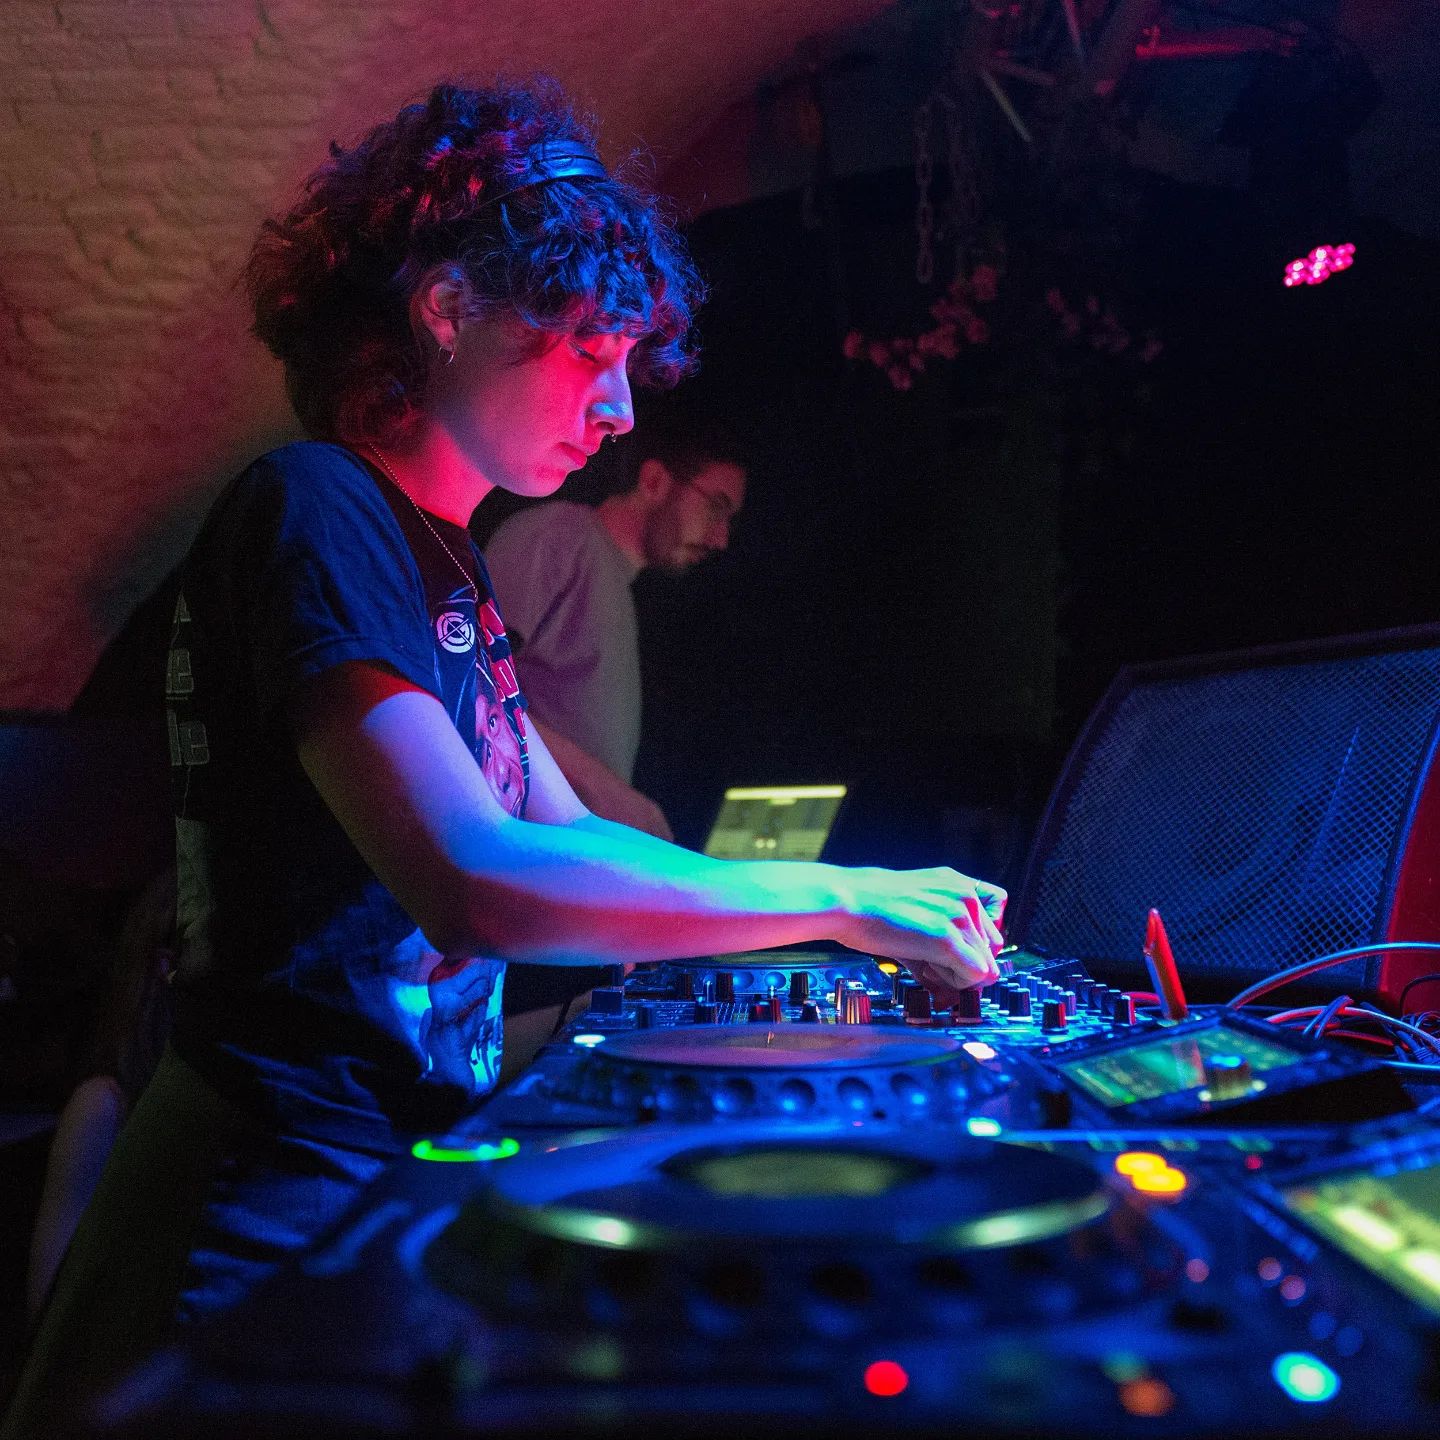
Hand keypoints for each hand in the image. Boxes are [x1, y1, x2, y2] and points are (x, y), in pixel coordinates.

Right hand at [832, 866, 1004, 993]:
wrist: (846, 901)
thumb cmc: (870, 908)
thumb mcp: (915, 913)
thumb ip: (940, 941)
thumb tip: (950, 986)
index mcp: (958, 884)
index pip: (995, 925)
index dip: (976, 947)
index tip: (954, 956)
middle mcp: (965, 896)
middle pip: (994, 949)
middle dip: (968, 965)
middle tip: (934, 967)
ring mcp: (959, 916)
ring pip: (986, 965)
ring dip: (959, 976)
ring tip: (926, 967)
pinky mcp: (947, 939)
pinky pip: (976, 975)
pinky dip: (956, 984)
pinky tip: (928, 972)